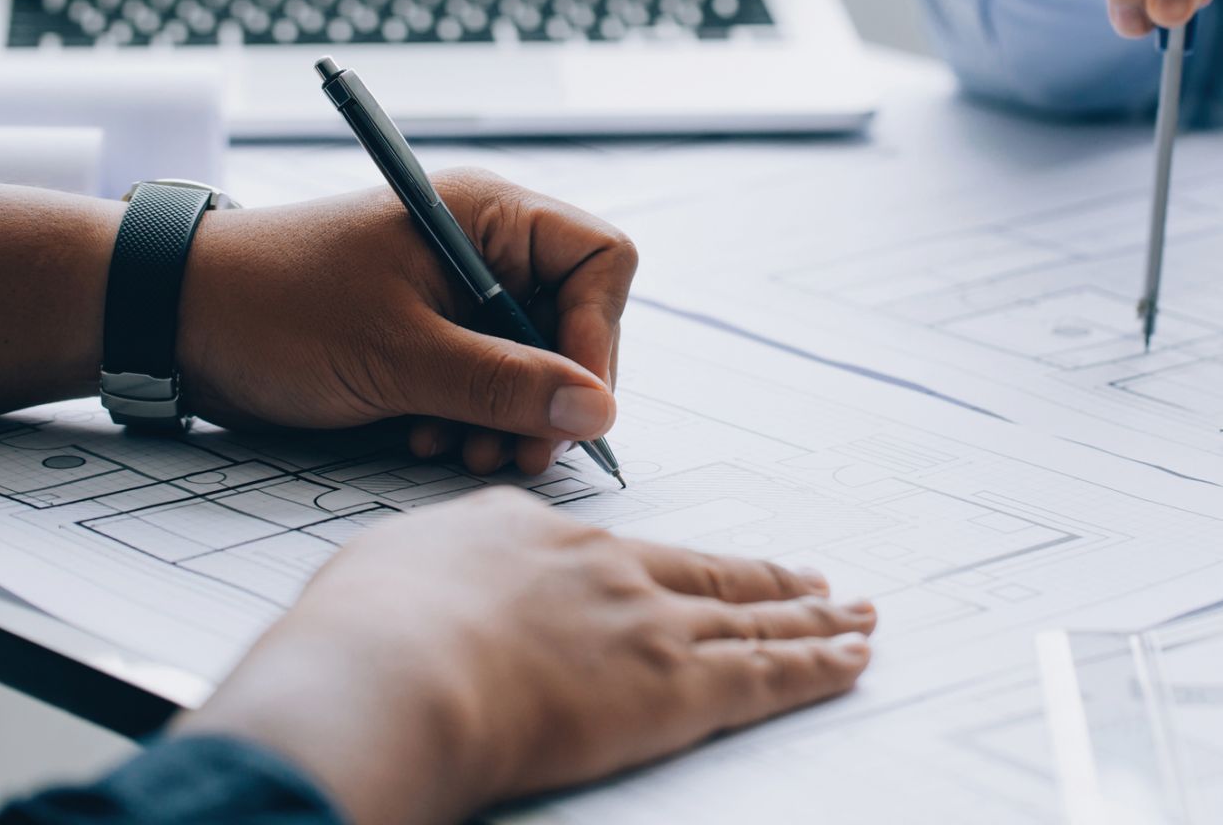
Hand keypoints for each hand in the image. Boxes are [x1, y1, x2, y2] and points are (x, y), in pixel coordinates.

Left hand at [179, 169, 637, 475]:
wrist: (173, 324)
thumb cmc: (274, 309)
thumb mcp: (397, 354)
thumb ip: (504, 385)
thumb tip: (597, 413)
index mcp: (486, 216)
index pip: (599, 261)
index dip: (597, 334)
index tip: (572, 402)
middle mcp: (483, 250)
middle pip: (573, 322)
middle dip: (549, 394)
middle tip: (520, 450)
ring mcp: (457, 297)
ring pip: (533, 364)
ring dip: (508, 418)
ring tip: (460, 449)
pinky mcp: (429, 339)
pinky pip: (486, 385)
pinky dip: (470, 421)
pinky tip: (425, 438)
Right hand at [179, 489, 876, 824]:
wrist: (393, 668)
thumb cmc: (366, 631)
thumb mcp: (389, 568)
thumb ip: (433, 570)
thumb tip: (433, 581)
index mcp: (535, 537)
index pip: (619, 552)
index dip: (664, 564)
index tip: (686, 569)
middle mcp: (606, 568)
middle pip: (707, 574)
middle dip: (765, 580)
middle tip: (813, 579)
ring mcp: (647, 622)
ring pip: (753, 620)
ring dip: (813, 620)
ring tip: (856, 615)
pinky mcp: (676, 685)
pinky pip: (769, 674)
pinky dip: (818, 666)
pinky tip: (851, 660)